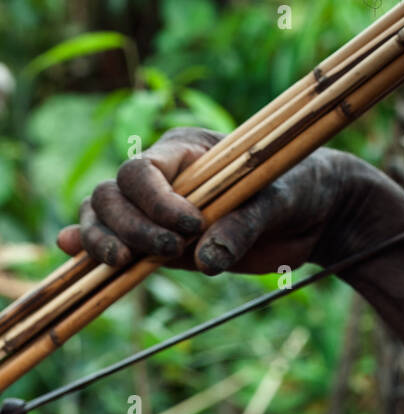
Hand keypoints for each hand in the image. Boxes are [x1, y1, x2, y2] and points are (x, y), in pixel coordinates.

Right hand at [57, 128, 403, 276]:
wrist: (320, 213)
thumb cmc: (303, 188)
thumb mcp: (282, 199)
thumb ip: (244, 224)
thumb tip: (206, 261)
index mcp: (189, 150)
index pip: (143, 170)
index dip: (154, 200)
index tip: (191, 226)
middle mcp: (166, 179)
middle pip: (113, 194)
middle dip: (129, 224)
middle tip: (172, 251)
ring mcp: (159, 213)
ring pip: (105, 217)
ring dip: (103, 240)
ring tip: (122, 264)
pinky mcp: (163, 247)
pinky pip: (118, 244)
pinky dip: (92, 249)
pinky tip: (72, 255)